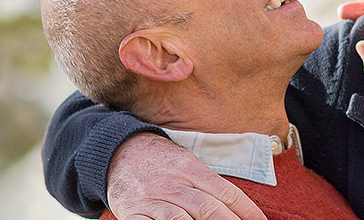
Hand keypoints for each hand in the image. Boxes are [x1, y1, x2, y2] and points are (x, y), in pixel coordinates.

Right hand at [106, 132, 266, 219]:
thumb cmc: (160, 162)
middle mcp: (173, 183)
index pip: (226, 192)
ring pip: (180, 219)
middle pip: (208, 208)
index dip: (247, 210)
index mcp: (191, 168)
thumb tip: (237, 208)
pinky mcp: (133, 212)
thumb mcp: (186, 163)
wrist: (116, 151)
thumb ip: (209, 184)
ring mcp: (152, 199)